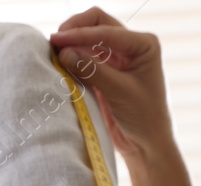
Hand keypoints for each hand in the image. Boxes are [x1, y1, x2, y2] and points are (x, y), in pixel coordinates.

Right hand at [49, 8, 171, 162]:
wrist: (146, 145)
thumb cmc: (144, 118)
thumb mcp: (119, 92)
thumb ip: (92, 70)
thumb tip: (64, 52)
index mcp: (143, 44)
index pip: (106, 29)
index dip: (80, 34)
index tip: (57, 40)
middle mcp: (131, 45)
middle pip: (97, 24)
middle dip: (75, 30)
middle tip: (54, 42)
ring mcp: (118, 57)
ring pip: (88, 39)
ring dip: (72, 44)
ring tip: (53, 53)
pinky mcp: (105, 72)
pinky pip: (85, 58)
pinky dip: (73, 59)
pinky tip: (61, 64)